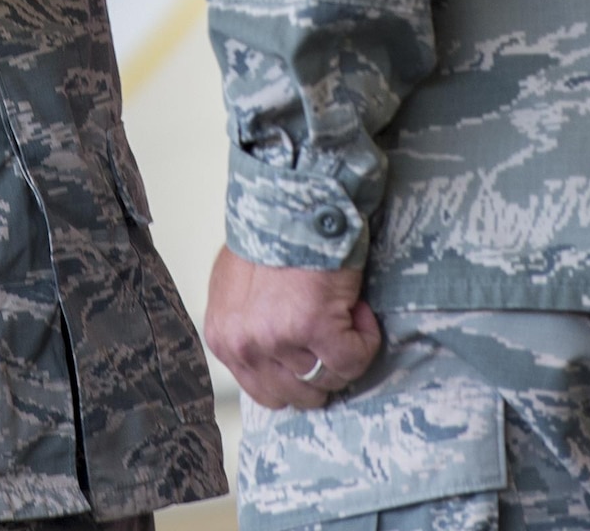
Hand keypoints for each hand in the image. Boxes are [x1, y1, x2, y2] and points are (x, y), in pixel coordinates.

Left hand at [204, 245, 381, 410]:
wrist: (292, 196)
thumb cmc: (271, 230)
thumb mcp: (238, 285)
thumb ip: (249, 324)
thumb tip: (276, 352)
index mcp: (224, 336)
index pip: (264, 390)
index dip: (297, 371)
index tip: (312, 345)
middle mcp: (245, 344)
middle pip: (296, 394)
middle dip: (321, 368)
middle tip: (332, 330)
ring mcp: (277, 338)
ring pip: (327, 379)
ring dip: (344, 349)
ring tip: (344, 309)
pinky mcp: (314, 326)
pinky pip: (353, 359)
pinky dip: (365, 338)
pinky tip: (358, 308)